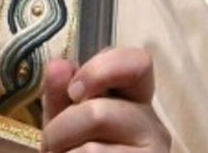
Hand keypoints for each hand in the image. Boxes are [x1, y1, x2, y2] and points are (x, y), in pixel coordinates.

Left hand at [40, 46, 170, 151]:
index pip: (138, 62)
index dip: (101, 69)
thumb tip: (58, 65)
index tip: (74, 90)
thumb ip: (60, 95)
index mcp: (136, 101)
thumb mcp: (65, 123)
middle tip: (54, 144)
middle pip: (99, 113)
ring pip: (91, 151)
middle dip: (60, 129)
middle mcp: (153, 128)